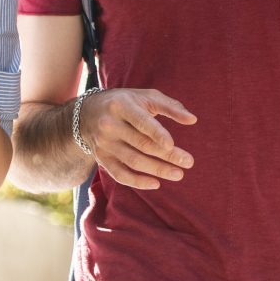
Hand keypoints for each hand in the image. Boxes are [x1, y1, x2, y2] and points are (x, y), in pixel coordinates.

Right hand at [78, 88, 197, 190]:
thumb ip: (170, 106)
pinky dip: (137, 182)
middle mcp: (110, 125)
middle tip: (189, 162)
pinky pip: (120, 174)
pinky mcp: (102, 158)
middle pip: (141, 144)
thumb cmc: (125, 102)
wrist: (86, 113)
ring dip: (157, 170)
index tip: (172, 144)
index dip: (157, 134)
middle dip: (167, 155)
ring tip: (178, 174)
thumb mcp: (145, 96)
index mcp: (121, 105)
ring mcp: (104, 144)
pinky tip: (156, 183)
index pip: (141, 122)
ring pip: (133, 161)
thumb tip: (193, 120)